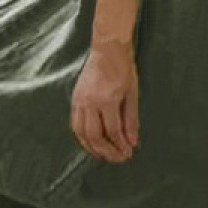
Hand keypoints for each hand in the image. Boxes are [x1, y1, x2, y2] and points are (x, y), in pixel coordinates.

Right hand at [70, 38, 139, 161]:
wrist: (107, 49)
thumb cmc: (123, 69)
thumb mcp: (132, 94)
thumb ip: (131, 120)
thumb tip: (132, 142)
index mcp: (106, 100)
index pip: (112, 131)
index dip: (120, 145)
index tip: (128, 153)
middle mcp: (89, 102)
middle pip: (94, 136)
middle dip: (106, 151)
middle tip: (118, 158)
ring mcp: (79, 101)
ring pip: (81, 133)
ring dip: (92, 148)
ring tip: (103, 155)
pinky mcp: (75, 99)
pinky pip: (75, 124)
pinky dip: (82, 137)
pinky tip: (91, 143)